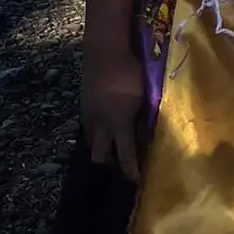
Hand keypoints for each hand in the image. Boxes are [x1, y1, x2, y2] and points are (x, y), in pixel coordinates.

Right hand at [82, 50, 143, 181]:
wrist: (105, 51)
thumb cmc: (131, 71)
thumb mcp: (145, 95)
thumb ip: (145, 116)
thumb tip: (149, 132)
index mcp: (118, 123)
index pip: (125, 156)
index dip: (130, 171)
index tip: (136, 182)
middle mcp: (100, 125)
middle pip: (99, 156)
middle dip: (110, 163)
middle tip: (122, 163)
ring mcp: (89, 115)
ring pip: (91, 142)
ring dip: (101, 147)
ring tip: (113, 145)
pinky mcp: (84, 106)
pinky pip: (88, 128)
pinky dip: (96, 132)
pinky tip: (105, 125)